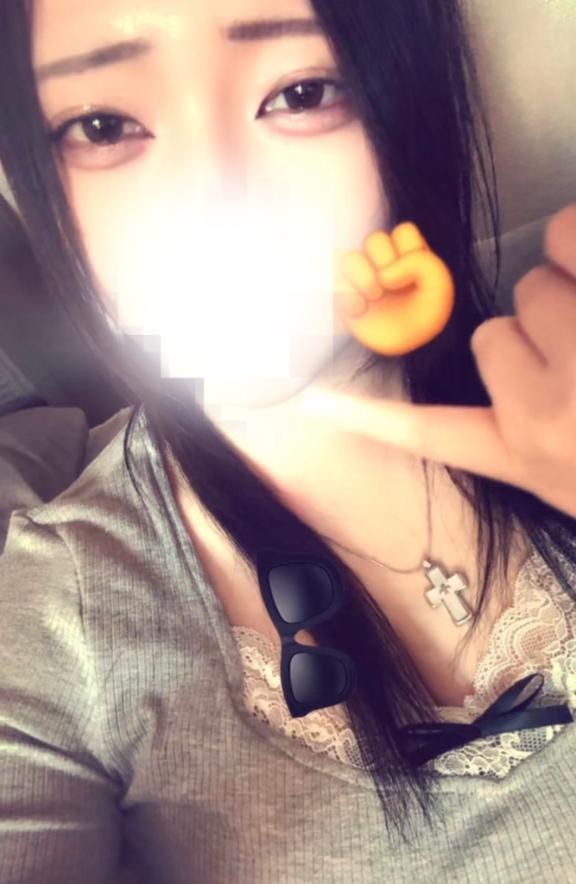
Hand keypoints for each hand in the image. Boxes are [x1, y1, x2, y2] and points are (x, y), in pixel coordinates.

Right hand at [306, 204, 575, 518]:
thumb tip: (504, 357)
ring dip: (568, 290)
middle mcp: (542, 418)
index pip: (429, 435)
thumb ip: (528, 441)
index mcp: (528, 458)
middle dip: (537, 334)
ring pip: (533, 284)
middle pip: (493, 332)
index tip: (315, 404)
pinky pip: (564, 236)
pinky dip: (572, 239)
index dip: (366, 418)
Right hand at [333, 221, 454, 355]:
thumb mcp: (439, 289)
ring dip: (364, 278)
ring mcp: (359, 276)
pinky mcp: (341, 294)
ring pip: (349, 257)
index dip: (410, 252)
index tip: (417, 278)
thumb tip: (384, 274)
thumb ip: (423, 265)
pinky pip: (333, 282)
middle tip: (393, 287)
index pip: (403, 231)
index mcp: (406, 253)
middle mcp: (380, 260)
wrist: (404, 349)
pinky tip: (359, 311)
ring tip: (375, 297)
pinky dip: (347, 296)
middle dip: (386, 262)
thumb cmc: (424, 317)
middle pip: (374, 239)